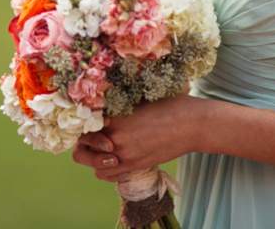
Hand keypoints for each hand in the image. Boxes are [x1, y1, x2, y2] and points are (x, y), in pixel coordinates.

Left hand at [73, 94, 204, 181]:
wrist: (193, 125)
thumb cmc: (170, 105)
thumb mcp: (140, 98)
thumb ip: (118, 104)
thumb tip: (102, 103)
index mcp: (115, 117)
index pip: (83, 122)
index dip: (83, 120)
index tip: (88, 117)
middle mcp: (116, 138)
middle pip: (81, 145)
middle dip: (82, 140)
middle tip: (91, 134)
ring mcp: (125, 155)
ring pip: (91, 164)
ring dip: (92, 156)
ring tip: (101, 147)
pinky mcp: (135, 166)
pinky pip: (107, 175)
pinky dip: (104, 169)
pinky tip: (112, 158)